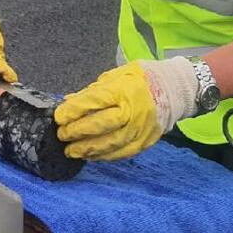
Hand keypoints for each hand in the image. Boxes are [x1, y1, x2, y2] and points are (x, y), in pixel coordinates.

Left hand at [54, 57, 198, 159]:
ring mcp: (141, 128)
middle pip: (101, 125)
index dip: (74, 111)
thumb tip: (69, 102)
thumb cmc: (139, 80)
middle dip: (78, 132)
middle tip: (62, 135)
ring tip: (72, 151)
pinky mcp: (146, 140)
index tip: (58, 117)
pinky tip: (92, 156)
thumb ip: (92, 91)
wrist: (174, 89)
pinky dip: (105, 156)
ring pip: (112, 143)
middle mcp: (133, 110)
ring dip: (88, 149)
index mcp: (123, 90)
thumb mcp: (114, 77)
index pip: (94, 101)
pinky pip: (123, 152)